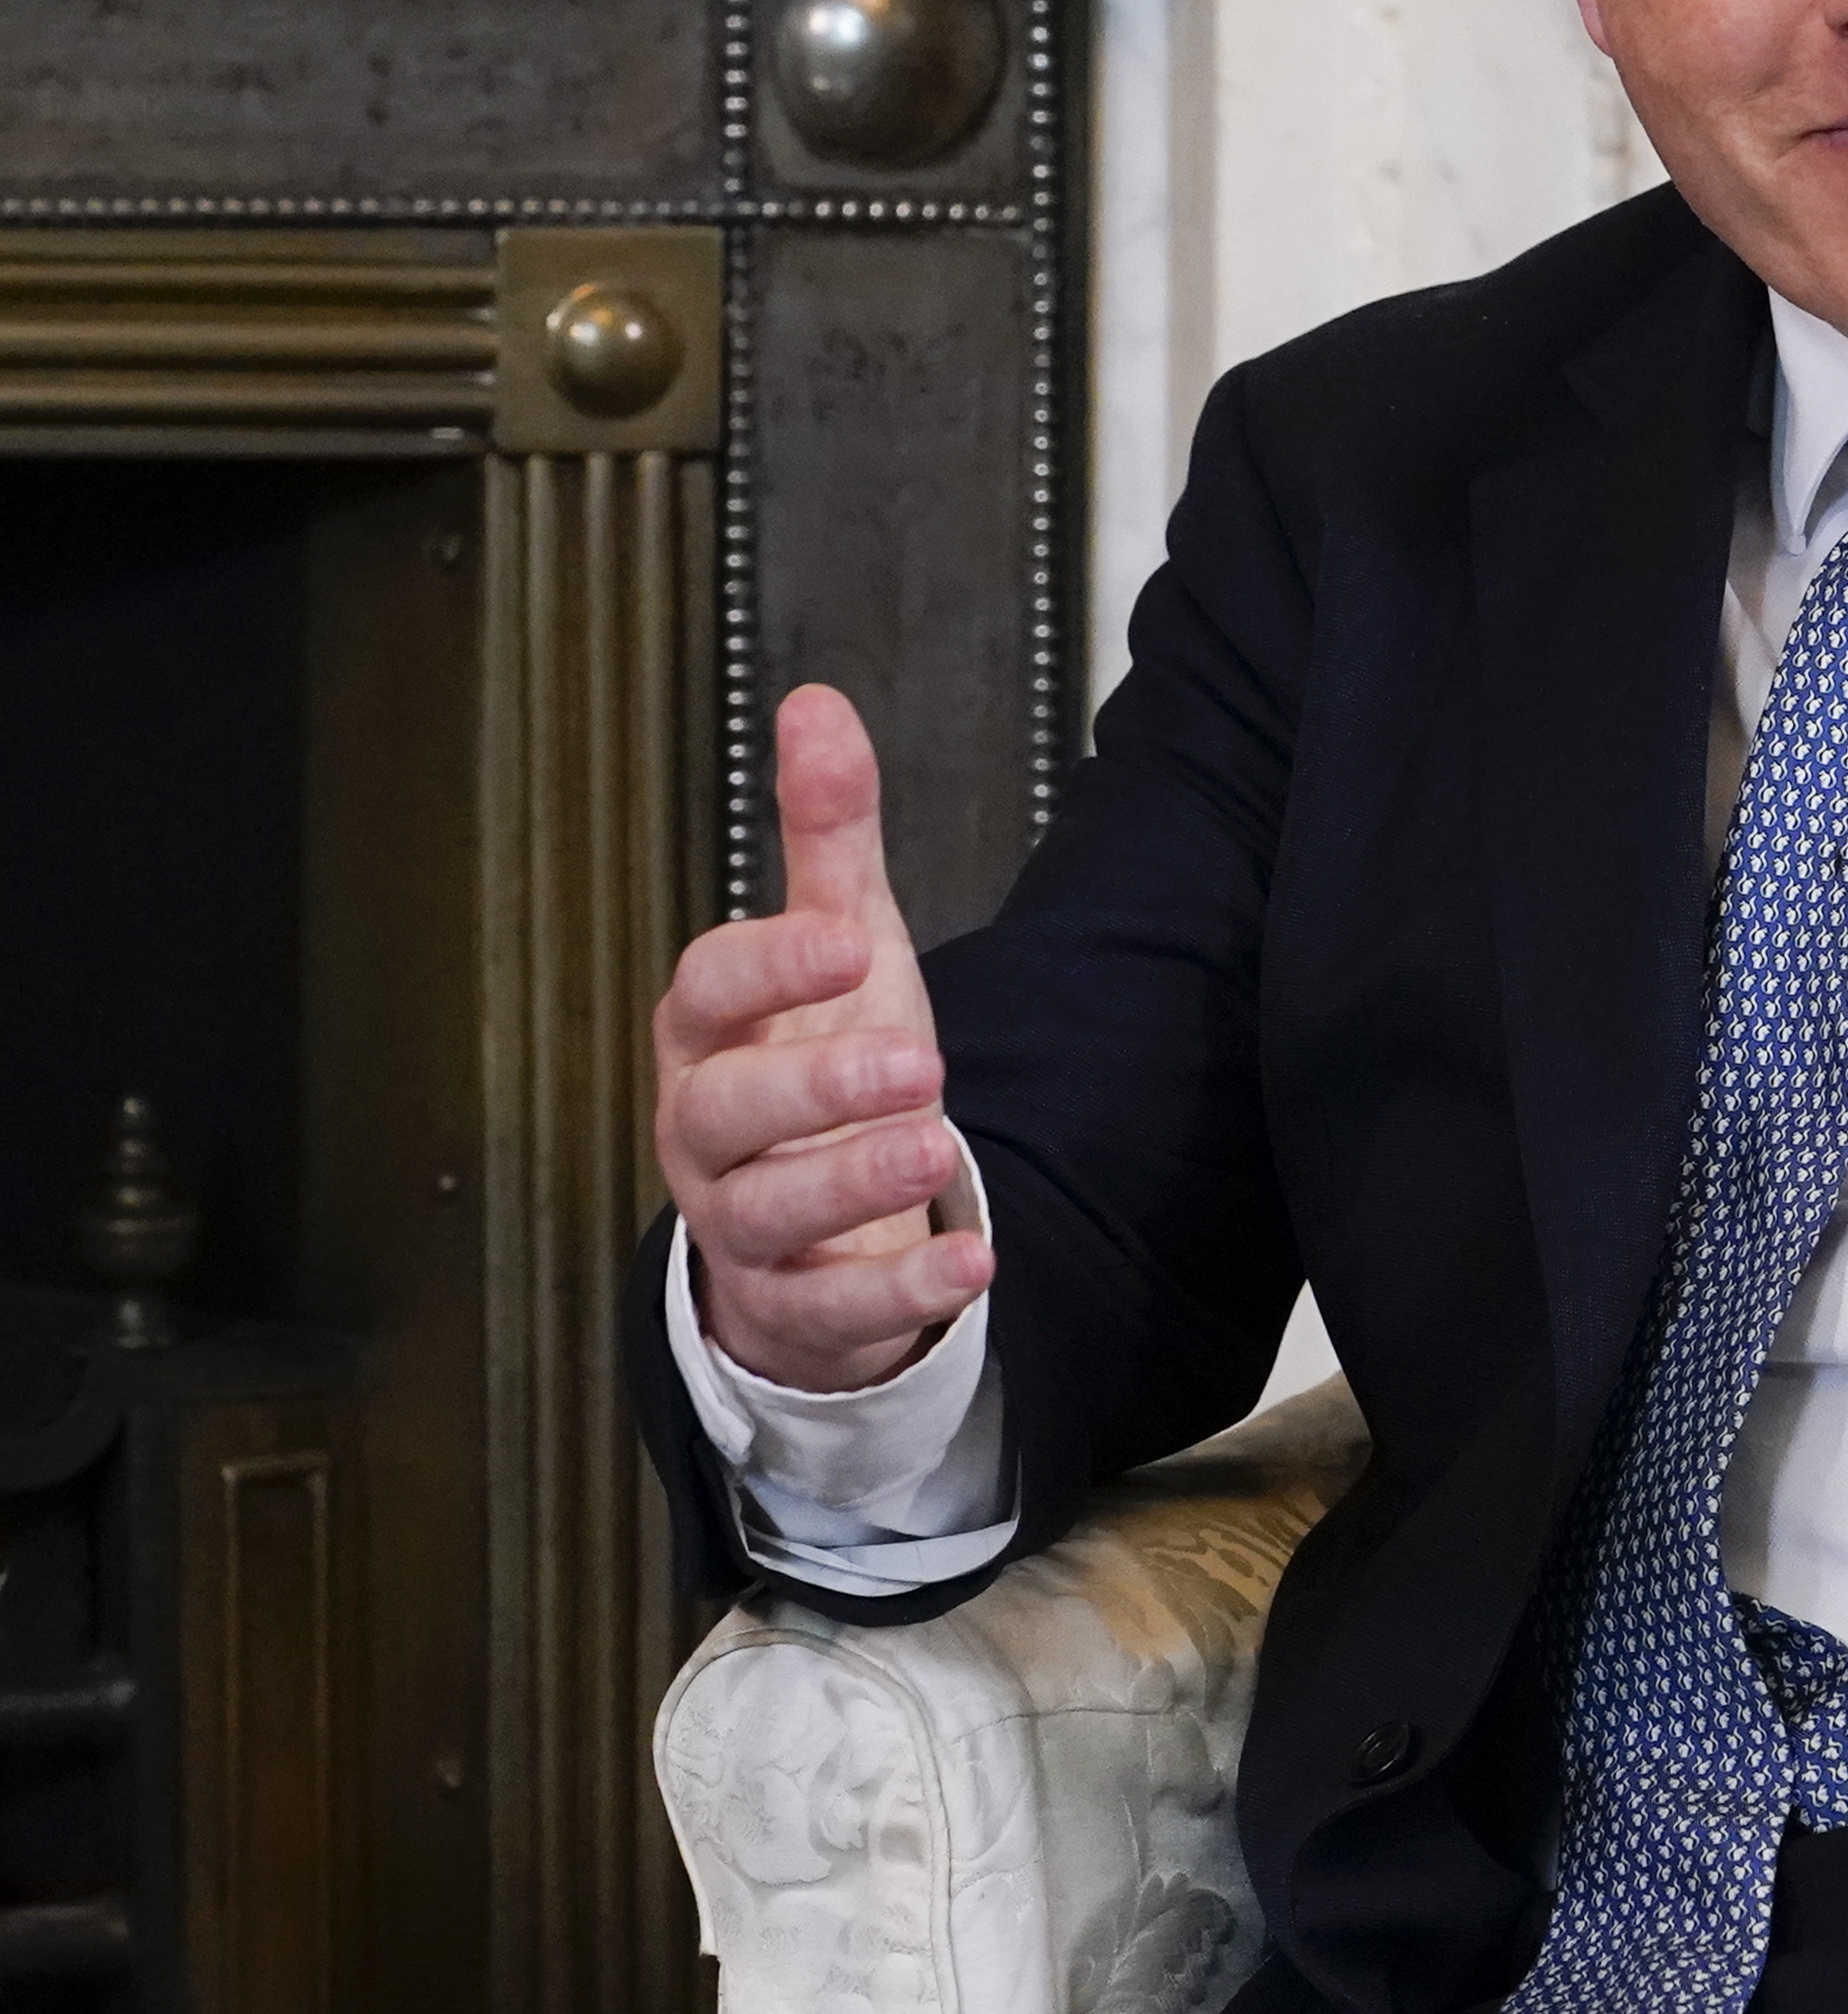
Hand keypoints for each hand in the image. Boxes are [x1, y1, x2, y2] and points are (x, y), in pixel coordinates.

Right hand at [650, 686, 990, 1391]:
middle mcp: (707, 1133)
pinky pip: (834, 1313)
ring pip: (765, 1213)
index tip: (847, 941)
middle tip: (916, 1062)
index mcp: (711, 1035)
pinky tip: (976, 1263)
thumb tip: (816, 700)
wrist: (819, 1219)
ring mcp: (743, 1226)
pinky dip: (904, 1293)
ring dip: (850, 1182)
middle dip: (811, 1086)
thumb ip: (827, 835)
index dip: (766, 966)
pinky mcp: (795, 1308)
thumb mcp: (837, 943)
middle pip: (721, 1111)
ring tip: (937, 1145)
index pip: (705, 991)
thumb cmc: (815, 1060)